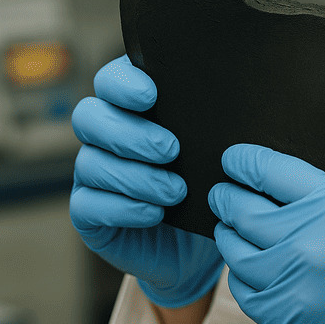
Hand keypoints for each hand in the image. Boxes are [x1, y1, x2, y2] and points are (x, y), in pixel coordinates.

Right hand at [70, 55, 222, 306]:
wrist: (205, 243)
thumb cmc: (213, 182)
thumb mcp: (220, 149)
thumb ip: (217, 120)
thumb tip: (236, 95)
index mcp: (133, 107)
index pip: (111, 81)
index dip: (122, 84)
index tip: (151, 95)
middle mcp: (105, 136)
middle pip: (89, 117)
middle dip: (129, 133)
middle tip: (172, 149)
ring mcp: (92, 175)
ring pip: (90, 163)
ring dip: (135, 176)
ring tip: (177, 191)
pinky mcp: (88, 214)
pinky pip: (87, 206)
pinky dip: (123, 208)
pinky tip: (155, 213)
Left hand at [208, 133, 324, 323]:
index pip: (270, 170)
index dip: (245, 159)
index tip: (235, 157)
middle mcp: (310, 242)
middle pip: (242, 208)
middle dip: (227, 193)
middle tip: (224, 189)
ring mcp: (294, 285)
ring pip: (235, 250)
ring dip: (229, 233)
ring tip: (233, 226)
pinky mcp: (288, 322)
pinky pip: (244, 292)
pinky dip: (240, 274)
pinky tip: (251, 266)